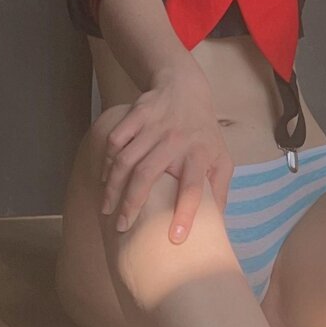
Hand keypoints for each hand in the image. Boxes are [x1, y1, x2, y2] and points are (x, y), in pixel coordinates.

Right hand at [99, 61, 233, 242]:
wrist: (185, 88)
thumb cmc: (204, 133)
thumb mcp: (221, 158)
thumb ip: (219, 191)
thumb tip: (217, 226)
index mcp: (200, 153)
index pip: (193, 187)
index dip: (185, 213)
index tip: (175, 238)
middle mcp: (176, 139)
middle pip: (148, 174)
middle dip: (131, 204)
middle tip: (121, 227)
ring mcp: (153, 126)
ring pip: (126, 159)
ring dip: (113, 187)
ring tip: (107, 210)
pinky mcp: (136, 115)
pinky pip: (115, 141)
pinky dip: (106, 162)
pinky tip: (104, 180)